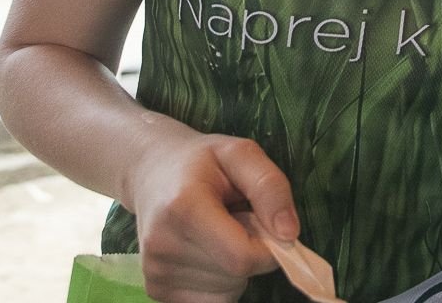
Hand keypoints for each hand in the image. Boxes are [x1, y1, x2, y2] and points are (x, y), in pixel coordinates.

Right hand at [126, 133, 297, 302]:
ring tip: (219, 232)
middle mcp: (162, 245)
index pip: (242, 257)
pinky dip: (220, 282)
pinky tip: (208, 251)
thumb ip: (270, 188)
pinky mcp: (155, 290)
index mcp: (184, 208)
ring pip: (226, 292)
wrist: (152, 173)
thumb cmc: (203, 162)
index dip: (269, 248)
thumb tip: (289, 234)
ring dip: (235, 268)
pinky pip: (211, 301)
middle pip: (235, 275)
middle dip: (252, 252)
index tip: (268, 225)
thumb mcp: (242, 153)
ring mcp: (155, 271)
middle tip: (237, 220)